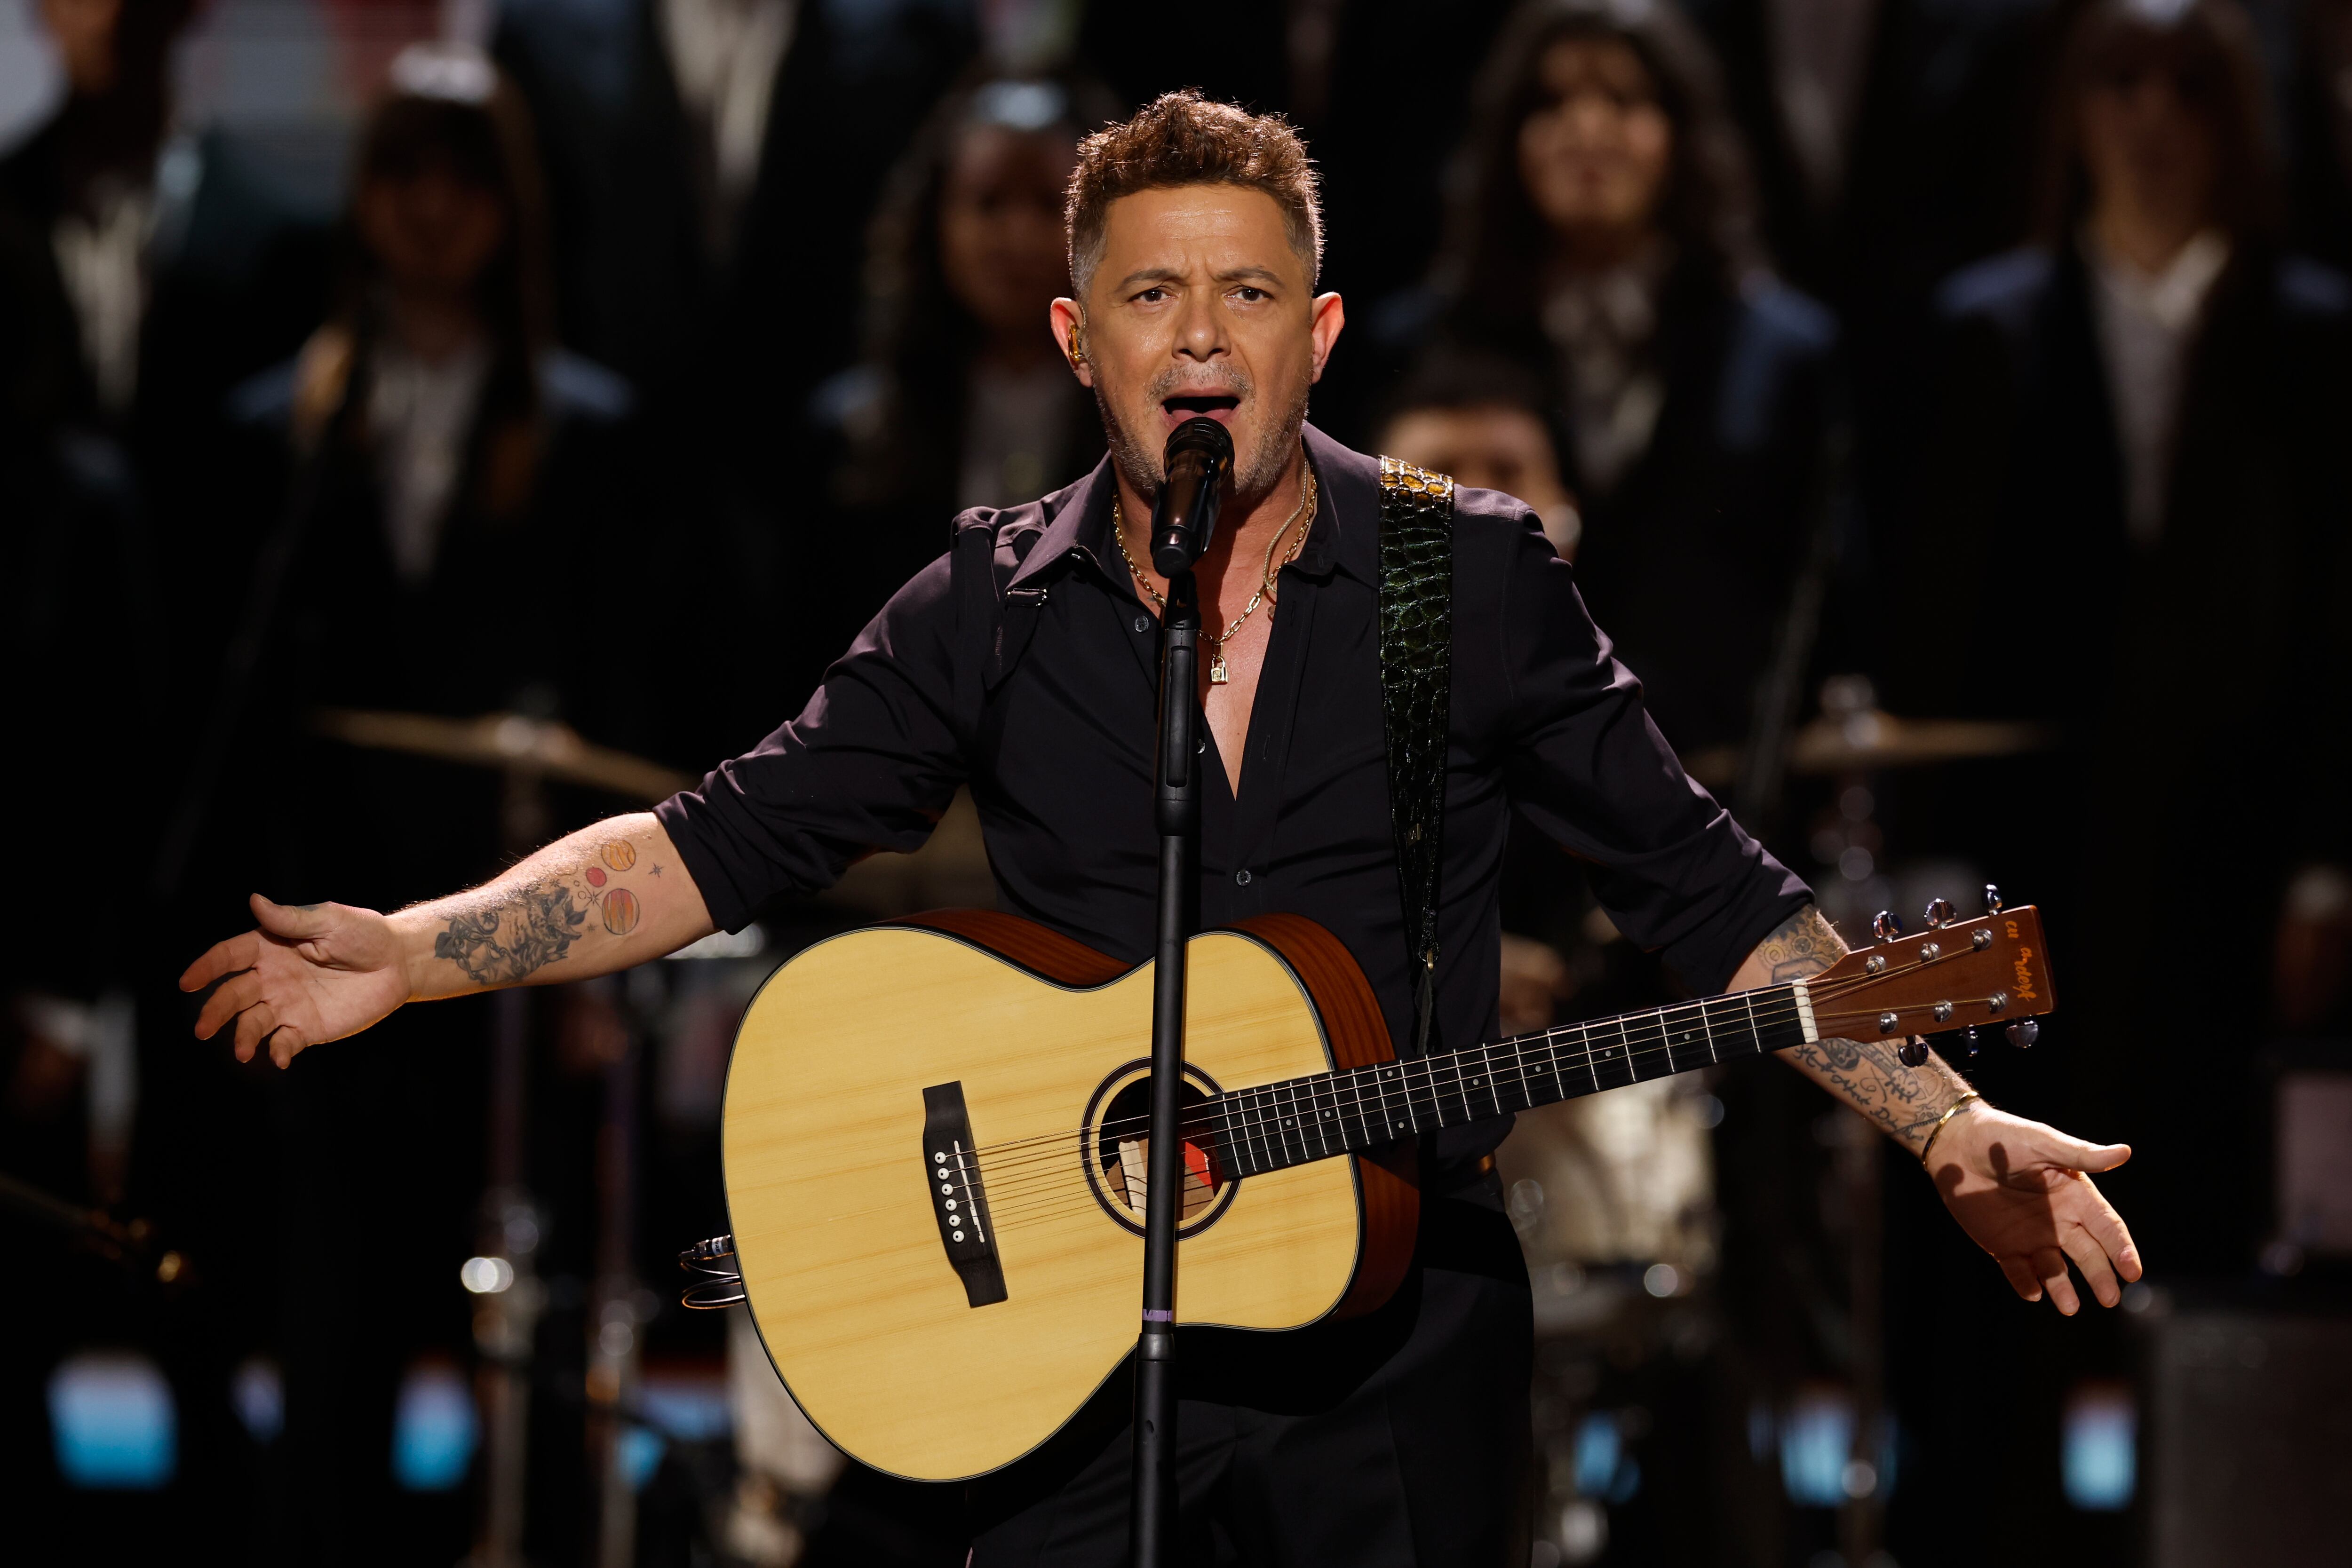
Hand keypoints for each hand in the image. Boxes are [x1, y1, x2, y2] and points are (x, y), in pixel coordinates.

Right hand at [180, 895, 413, 1066]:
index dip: (206, 968)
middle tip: (202, 1029)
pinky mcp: (306, 1027)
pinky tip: (279, 1058)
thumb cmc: (363, 934)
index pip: (229, 957)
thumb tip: (254, 901)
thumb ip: (291, 919)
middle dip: (215, 1011)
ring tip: (242, 1052)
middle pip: (233, 995)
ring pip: (252, 1023)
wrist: (398, 963)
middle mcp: (270, 978)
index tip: (187, 982)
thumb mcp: (330, 921)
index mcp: (269, 947)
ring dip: (242, 1037)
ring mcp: (286, 1004)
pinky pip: (284, 1042)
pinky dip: (278, 1051)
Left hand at [1928, 1106, 2140, 1313]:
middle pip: (2088, 1255)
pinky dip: (2025, 1283)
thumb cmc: (2004, 1136)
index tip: (2131, 1272)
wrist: (1956, 1145)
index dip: (2121, 1249)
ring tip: (2069, 1307)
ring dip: (2062, 1288)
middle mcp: (2061, 1222)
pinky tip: (2032, 1292)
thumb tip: (2125, 1152)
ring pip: (2054, 1269)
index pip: (2107, 1228)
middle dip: (2100, 1277)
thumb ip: (2080, 1154)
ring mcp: (2033, 1237)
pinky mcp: (2004, 1247)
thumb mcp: (2043, 1142)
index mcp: (2077, 1197)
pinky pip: (2018, 1271)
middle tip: (2109, 1299)